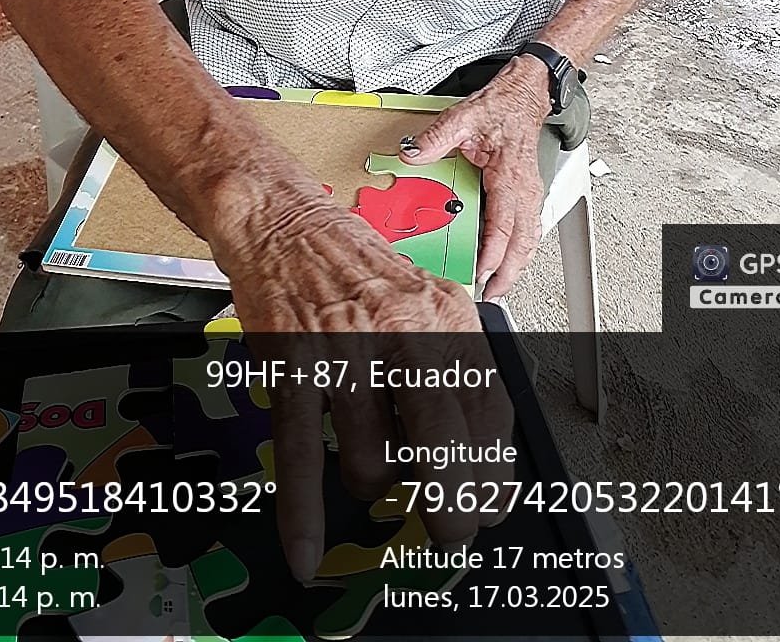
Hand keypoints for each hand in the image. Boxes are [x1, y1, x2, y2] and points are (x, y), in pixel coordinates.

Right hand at [213, 185, 513, 582]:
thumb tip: (485, 457)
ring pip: (371, 461)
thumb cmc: (359, 273)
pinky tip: (306, 553)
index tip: (493, 505)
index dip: (494, 473)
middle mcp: (400, 332)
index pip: (488, 412)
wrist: (285, 226)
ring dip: (373, 485)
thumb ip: (456, 369)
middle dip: (451, 508)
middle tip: (450, 534)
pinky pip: (300, 456)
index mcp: (444, 318)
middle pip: (440, 446)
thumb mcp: (426, 304)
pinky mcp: (292, 367)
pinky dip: (303, 515)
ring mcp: (343, 351)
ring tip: (371, 474)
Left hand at [399, 57, 550, 300]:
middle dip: (509, 272)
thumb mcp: (464, 116)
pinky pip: (529, 227)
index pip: (503, 224)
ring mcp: (529, 191)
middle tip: (492, 294)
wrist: (525, 95)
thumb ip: (435, 137)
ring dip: (517, 264)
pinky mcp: (528, 191)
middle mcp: (524, 188)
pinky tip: (509, 257)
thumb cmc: (502, 106)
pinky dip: (520, 248)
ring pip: (529, 238)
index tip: (481, 270)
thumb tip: (411, 154)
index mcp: (509, 176)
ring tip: (500, 285)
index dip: (493, 252)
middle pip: (523, 241)